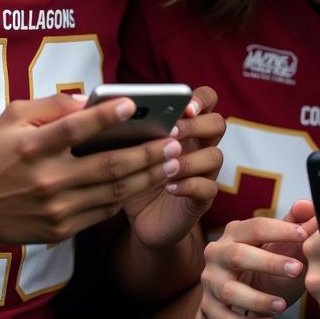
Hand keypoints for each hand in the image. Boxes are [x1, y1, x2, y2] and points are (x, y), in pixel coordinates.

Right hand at [0, 92, 187, 246]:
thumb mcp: (12, 117)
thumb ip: (52, 105)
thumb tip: (89, 99)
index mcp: (32, 147)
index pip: (74, 128)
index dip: (105, 115)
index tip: (132, 104)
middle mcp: (46, 179)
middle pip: (108, 165)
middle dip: (148, 153)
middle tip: (175, 141)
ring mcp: (55, 208)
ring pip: (113, 191)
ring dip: (149, 176)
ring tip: (173, 162)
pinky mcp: (59, 229)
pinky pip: (103, 211)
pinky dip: (127, 196)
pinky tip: (146, 183)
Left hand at [120, 85, 226, 248]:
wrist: (141, 219)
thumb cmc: (134, 176)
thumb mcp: (126, 149)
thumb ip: (125, 127)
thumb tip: (102, 108)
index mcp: (186, 127)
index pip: (206, 100)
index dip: (200, 99)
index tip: (184, 107)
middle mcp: (200, 145)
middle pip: (217, 123)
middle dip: (195, 125)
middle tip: (170, 133)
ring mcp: (204, 172)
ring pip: (215, 156)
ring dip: (190, 158)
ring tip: (167, 164)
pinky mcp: (202, 198)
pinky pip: (208, 188)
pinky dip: (189, 185)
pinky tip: (169, 186)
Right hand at [196, 200, 315, 318]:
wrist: (236, 305)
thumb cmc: (264, 270)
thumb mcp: (280, 248)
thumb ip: (295, 226)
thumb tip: (309, 205)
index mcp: (235, 233)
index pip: (255, 226)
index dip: (280, 230)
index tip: (305, 236)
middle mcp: (217, 254)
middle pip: (238, 254)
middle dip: (269, 262)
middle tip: (297, 269)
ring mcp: (210, 283)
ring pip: (230, 291)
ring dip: (257, 299)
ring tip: (282, 306)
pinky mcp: (209, 311)